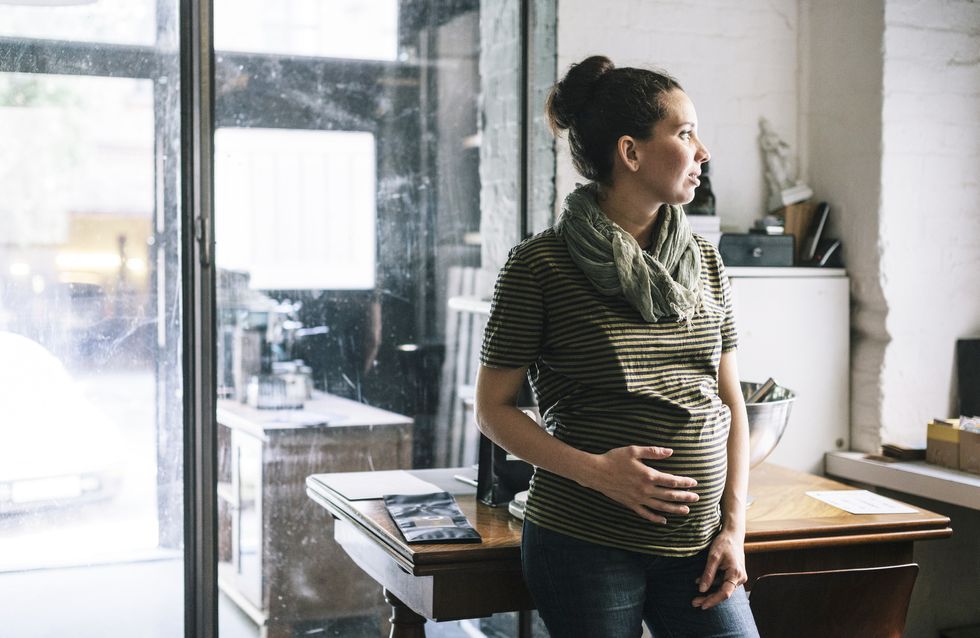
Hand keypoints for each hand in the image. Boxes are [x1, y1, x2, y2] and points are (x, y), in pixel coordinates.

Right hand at [584, 446, 698, 524]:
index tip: (694, 483)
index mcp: (648, 475)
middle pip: (669, 495)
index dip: (684, 482)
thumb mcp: (634, 450)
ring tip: (686, 510)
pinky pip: (645, 514)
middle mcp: (645, 489)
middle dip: (684, 497)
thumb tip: (670, 451)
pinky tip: (663, 521)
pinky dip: (655, 518)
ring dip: (675, 509)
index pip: (671, 480)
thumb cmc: (614, 458)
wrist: (596, 472)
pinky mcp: (630, 504)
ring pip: (661, 506)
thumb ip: (653, 451)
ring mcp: (638, 499)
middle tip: (696, 498)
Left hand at [691, 529, 746, 609]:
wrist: (733, 534)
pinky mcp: (735, 575)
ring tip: (696, 597)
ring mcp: (739, 577)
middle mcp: (740, 578)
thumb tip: (701, 590)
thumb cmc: (723, 543)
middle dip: (709, 598)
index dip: (713, 600)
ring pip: (724, 589)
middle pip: (724, 593)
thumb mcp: (713, 557)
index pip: (724, 593)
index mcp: (736, 573)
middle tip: (694, 603)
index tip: (702, 605)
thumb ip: (708, 574)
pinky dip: (713, 584)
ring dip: (711, 593)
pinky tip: (702, 583)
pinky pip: (724, 583)